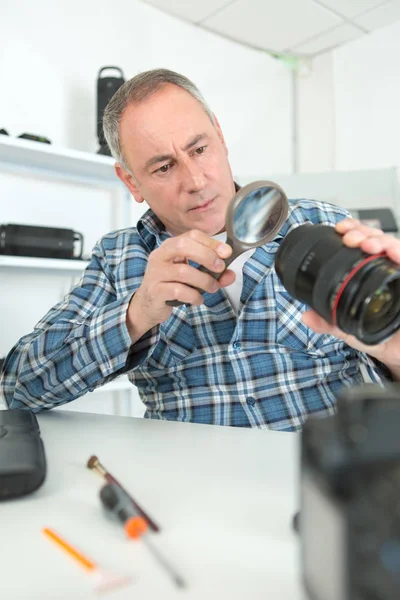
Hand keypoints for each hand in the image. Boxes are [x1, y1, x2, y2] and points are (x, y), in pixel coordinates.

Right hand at [126, 230, 234, 341]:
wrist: (147, 304)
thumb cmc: (171, 285)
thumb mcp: (192, 276)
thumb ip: (212, 273)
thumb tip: (230, 274)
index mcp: (170, 247)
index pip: (191, 235)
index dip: (211, 242)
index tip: (226, 252)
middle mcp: (160, 256)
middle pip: (184, 246)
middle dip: (207, 256)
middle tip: (220, 268)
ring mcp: (156, 273)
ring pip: (183, 271)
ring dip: (204, 280)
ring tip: (212, 288)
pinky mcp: (156, 291)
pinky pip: (178, 291)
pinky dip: (193, 295)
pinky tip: (198, 299)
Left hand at [302, 218, 399, 375]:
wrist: (398, 352)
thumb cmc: (379, 336)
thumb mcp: (350, 329)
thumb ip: (329, 323)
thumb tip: (306, 316)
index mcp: (370, 274)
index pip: (363, 243)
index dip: (354, 231)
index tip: (341, 230)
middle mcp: (387, 270)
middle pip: (378, 239)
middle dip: (364, 232)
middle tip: (350, 238)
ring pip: (395, 246)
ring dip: (381, 241)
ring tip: (368, 244)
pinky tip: (392, 253)